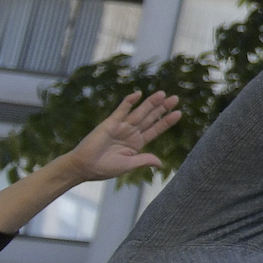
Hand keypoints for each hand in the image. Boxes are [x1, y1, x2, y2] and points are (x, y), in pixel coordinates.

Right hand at [57, 87, 181, 184]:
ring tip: (162, 94)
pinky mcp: (109, 123)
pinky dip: (128, 102)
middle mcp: (130, 133)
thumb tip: (160, 163)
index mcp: (136, 144)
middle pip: (150, 118)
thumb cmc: (104, 168)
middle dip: (162, 108)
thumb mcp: (128, 165)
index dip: (166, 121)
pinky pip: (121, 110)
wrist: (83, 167)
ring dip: (150, 103)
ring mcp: (120, 127)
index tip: (179, 113)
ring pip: (139, 112)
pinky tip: (138, 94)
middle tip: (175, 98)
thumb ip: (143, 160)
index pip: (155, 130)